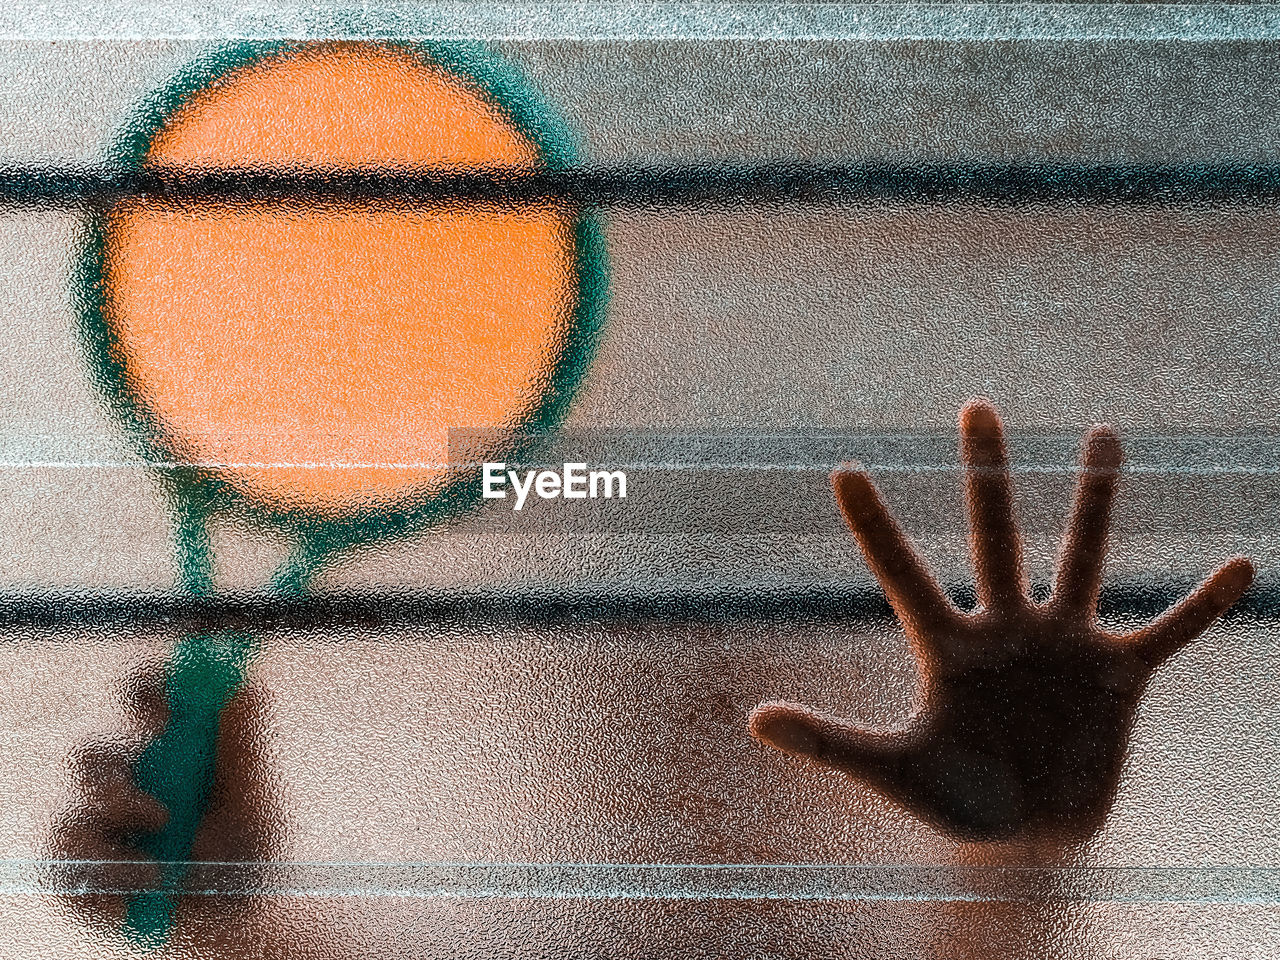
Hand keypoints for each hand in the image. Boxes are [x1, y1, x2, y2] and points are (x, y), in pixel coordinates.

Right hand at [47, 665, 285, 953]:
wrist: (236, 915)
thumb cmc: (247, 847)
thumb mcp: (254, 798)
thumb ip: (245, 746)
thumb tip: (249, 687)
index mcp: (169, 744)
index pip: (145, 697)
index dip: (148, 687)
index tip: (168, 701)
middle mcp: (125, 777)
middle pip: (94, 751)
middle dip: (121, 763)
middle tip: (159, 786)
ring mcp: (96, 823)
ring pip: (80, 803)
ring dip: (121, 811)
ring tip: (164, 840)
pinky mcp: (77, 867)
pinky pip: (68, 856)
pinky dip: (110, 868)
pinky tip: (150, 881)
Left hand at [749, 399, 1254, 843]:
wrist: (1027, 841)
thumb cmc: (954, 802)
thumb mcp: (890, 770)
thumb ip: (827, 742)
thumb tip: (752, 719)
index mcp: (946, 645)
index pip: (900, 571)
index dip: (872, 524)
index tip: (840, 467)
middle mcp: (1005, 627)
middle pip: (993, 533)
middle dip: (985, 472)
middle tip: (973, 404)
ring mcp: (1063, 644)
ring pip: (1081, 556)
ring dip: (1093, 500)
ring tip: (1102, 436)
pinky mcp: (1118, 675)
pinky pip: (1169, 632)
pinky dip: (1203, 606)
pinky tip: (1242, 565)